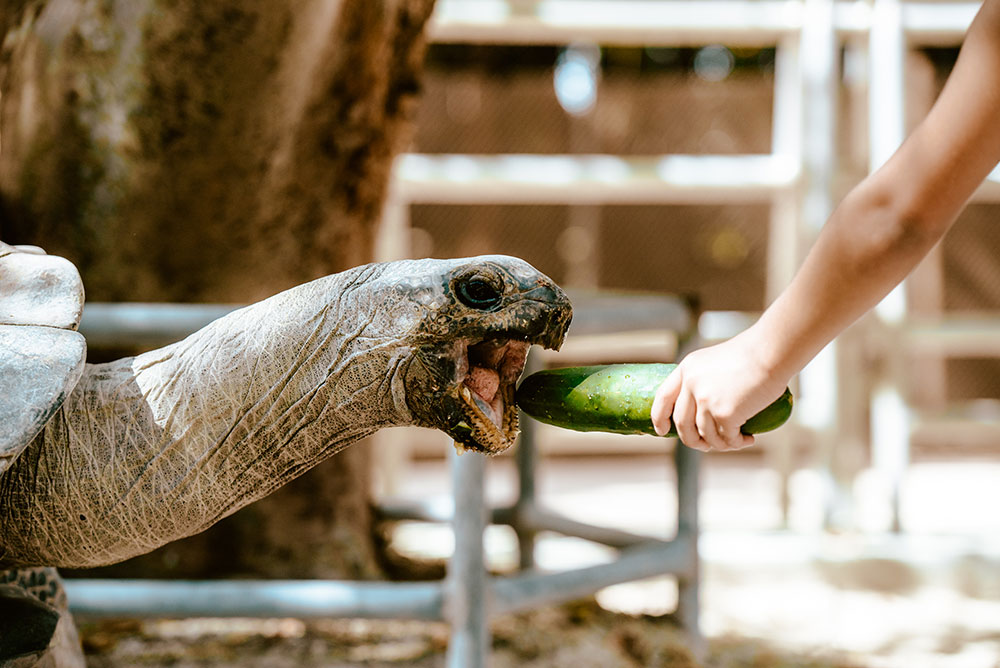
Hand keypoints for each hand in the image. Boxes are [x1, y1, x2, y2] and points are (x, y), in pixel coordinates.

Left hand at [650, 330, 788, 451]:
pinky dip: (738, 443)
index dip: (659, 417)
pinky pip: (727, 438)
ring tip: (737, 441)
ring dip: (721, 444)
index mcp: (687, 369)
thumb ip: (704, 381)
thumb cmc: (751, 355)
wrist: (771, 351)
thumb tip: (703, 411)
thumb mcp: (715, 362)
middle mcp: (691, 384)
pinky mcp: (724, 413)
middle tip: (706, 446)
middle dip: (692, 441)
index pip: (663, 398)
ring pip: (706, 435)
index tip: (662, 431)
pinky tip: (748, 439)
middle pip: (682, 424)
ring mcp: (706, 400)